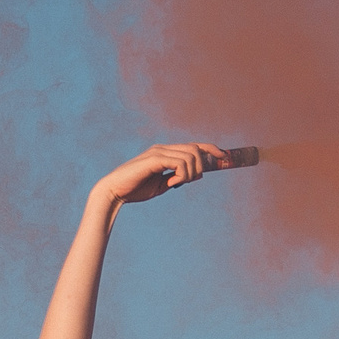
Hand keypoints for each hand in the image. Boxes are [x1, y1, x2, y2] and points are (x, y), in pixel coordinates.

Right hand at [96, 142, 229, 209]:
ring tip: (175, 184)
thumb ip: (178, 178)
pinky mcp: (154, 159)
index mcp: (165, 153)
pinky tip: (171, 183)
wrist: (115, 192)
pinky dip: (181, 175)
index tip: (224, 156)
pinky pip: (179, 162)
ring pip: (190, 155)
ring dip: (190, 173)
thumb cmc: (136, 190)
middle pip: (195, 149)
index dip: (210, 149)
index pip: (193, 146)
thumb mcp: (162, 185)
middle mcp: (163, 148)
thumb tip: (197, 175)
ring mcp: (158, 152)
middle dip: (200, 166)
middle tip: (188, 181)